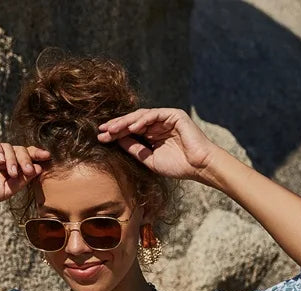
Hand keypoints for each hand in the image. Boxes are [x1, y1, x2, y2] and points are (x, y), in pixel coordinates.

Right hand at [0, 137, 51, 210]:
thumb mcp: (7, 190)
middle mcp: (2, 157)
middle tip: (28, 170)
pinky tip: (0, 159)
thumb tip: (39, 168)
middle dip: (26, 159)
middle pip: (20, 150)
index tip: (48, 157)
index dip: (36, 155)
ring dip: (13, 159)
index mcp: (10, 167)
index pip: (26, 157)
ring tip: (12, 172)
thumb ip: (22, 180)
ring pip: (8, 146)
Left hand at [96, 107, 221, 180]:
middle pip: (133, 121)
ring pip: (141, 116)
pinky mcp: (174, 114)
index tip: (101, 138)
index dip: (116, 134)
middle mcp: (158, 124)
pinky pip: (154, 114)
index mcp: (152, 135)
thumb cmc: (178, 166)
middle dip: (117, 125)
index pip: (131, 131)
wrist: (199, 166)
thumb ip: (134, 149)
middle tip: (102, 130)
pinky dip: (142, 120)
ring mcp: (166, 118)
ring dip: (126, 122)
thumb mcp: (150, 159)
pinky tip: (132, 127)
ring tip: (113, 129)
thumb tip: (116, 141)